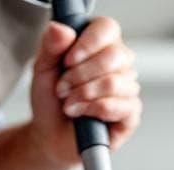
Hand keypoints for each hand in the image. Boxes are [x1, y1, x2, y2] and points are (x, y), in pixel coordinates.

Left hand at [28, 18, 141, 169]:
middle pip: (114, 55)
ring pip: (114, 82)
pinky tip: (82, 114)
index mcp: (100, 44)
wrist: (50, 135)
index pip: (107, 28)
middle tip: (63, 88)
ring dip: (84, 95)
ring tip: (69, 104)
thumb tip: (60, 29)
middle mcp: (119, 64)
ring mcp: (128, 88)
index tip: (68, 61)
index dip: (87, 44)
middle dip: (81, 75)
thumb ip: (50, 47)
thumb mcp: (42, 70)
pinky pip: (122, 106)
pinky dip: (96, 110)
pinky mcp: (131, 113)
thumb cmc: (51, 101)